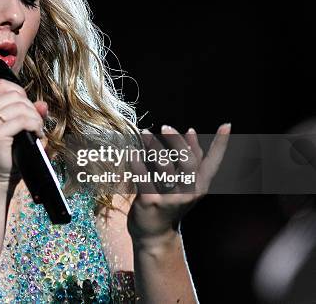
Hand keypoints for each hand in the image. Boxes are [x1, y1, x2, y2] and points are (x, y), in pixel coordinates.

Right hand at [0, 79, 47, 185]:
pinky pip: (23, 121)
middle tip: (36, 125)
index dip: (20, 93)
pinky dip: (35, 126)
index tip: (27, 109)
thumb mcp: (16, 126)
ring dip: (35, 119)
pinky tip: (37, 135)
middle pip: (14, 95)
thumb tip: (43, 104)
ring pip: (21, 107)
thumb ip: (29, 112)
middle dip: (31, 108)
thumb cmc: (7, 151)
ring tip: (37, 131)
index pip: (2, 85)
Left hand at [127, 123, 230, 246]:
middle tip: (165, 127)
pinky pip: (144, 178)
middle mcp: (188, 192)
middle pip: (187, 161)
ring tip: (145, 134)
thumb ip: (189, 160)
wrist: (154, 235)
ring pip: (165, 167)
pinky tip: (133, 152)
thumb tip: (191, 131)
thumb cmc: (168, 204)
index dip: (221, 144)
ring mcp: (170, 198)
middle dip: (177, 142)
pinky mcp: (151, 202)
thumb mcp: (185, 185)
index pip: (214, 162)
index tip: (227, 125)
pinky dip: (138, 163)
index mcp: (199, 186)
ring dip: (154, 147)